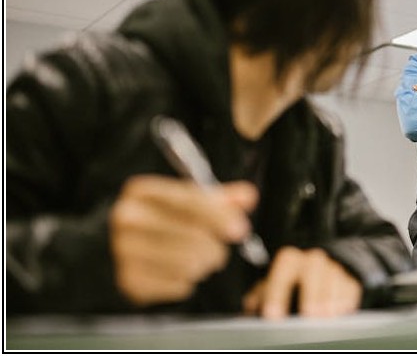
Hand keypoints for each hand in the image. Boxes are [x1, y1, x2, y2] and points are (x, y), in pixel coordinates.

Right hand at [110, 175, 257, 305]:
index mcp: (142, 192)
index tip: (240, 229)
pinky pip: (177, 284)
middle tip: (219, 252)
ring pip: (187, 262)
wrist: (108, 250)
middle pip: (190, 235)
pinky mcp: (128, 281)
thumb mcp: (182, 202)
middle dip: (215, 247)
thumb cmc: (156, 221)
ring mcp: (124, 251)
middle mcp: (128, 218)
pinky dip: (187, 281)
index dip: (218, 216)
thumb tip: (248, 196)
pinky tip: (181, 273)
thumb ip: (218, 198)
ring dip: (204, 264)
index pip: (188, 202)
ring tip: (203, 261)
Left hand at [242, 247, 361, 318]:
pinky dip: (346, 300)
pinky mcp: (351, 281)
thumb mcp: (273, 288)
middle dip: (312, 291)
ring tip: (326, 318)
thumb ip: (263, 295)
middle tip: (309, 315)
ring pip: (335, 275)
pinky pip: (351, 287)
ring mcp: (335, 268)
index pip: (286, 263)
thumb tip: (251, 307)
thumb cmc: (290, 287)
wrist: (319, 276)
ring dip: (331, 297)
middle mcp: (314, 260)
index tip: (272, 314)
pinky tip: (341, 313)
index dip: (278, 288)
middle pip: (314, 265)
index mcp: (291, 259)